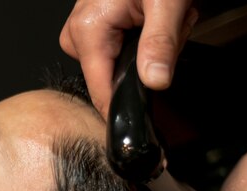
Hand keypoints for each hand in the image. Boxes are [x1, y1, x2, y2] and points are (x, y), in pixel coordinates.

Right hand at [59, 0, 197, 117]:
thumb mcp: (167, 4)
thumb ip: (160, 44)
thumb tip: (154, 82)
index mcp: (88, 30)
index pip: (100, 90)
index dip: (121, 108)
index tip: (136, 124)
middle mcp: (77, 31)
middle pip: (113, 76)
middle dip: (147, 61)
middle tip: (168, 29)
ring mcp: (81, 29)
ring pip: (117, 63)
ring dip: (148, 47)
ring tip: (161, 18)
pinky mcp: (90, 27)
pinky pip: (114, 48)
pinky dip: (140, 37)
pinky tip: (149, 18)